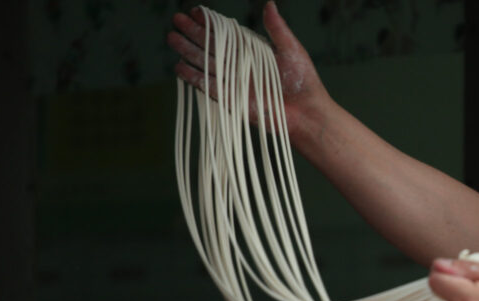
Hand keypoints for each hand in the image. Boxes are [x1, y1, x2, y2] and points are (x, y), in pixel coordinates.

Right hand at [167, 2, 329, 132]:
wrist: (306, 112)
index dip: (210, 22)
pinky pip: (208, 86)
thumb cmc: (303, 80)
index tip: (195, 11)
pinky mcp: (231, 100)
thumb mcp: (291, 49)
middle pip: (211, 46)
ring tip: (171, 38)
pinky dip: (194, 77)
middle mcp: (240, 64)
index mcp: (252, 50)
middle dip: (193, 33)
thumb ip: (277, 28)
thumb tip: (269, 3)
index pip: (226, 33)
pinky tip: (179, 67)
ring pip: (206, 63)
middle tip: (176, 20)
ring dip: (188, 51)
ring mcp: (234, 82)